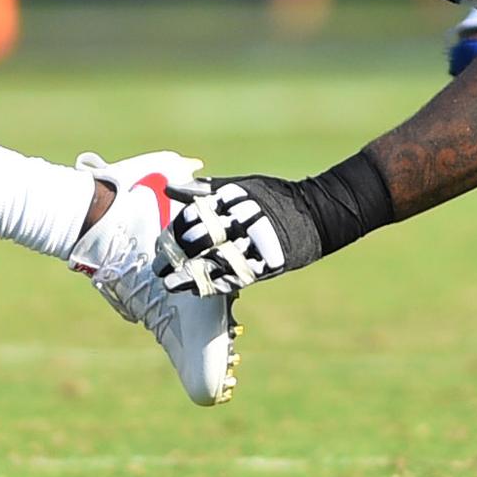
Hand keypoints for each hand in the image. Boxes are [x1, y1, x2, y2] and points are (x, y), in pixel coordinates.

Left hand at [156, 174, 306, 298]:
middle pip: (199, 240)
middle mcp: (240, 220)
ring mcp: (253, 243)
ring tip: (170, 284)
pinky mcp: (265, 264)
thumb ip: (204, 190)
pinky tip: (196, 290)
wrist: (316, 214)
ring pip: (214, 262)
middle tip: (159, 266)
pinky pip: (235, 277)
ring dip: (189, 275)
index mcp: (232, 199)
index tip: (160, 241)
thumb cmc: (274, 197)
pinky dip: (214, 285)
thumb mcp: (240, 186)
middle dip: (176, 254)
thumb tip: (169, 188)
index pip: (193, 216)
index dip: (174, 231)